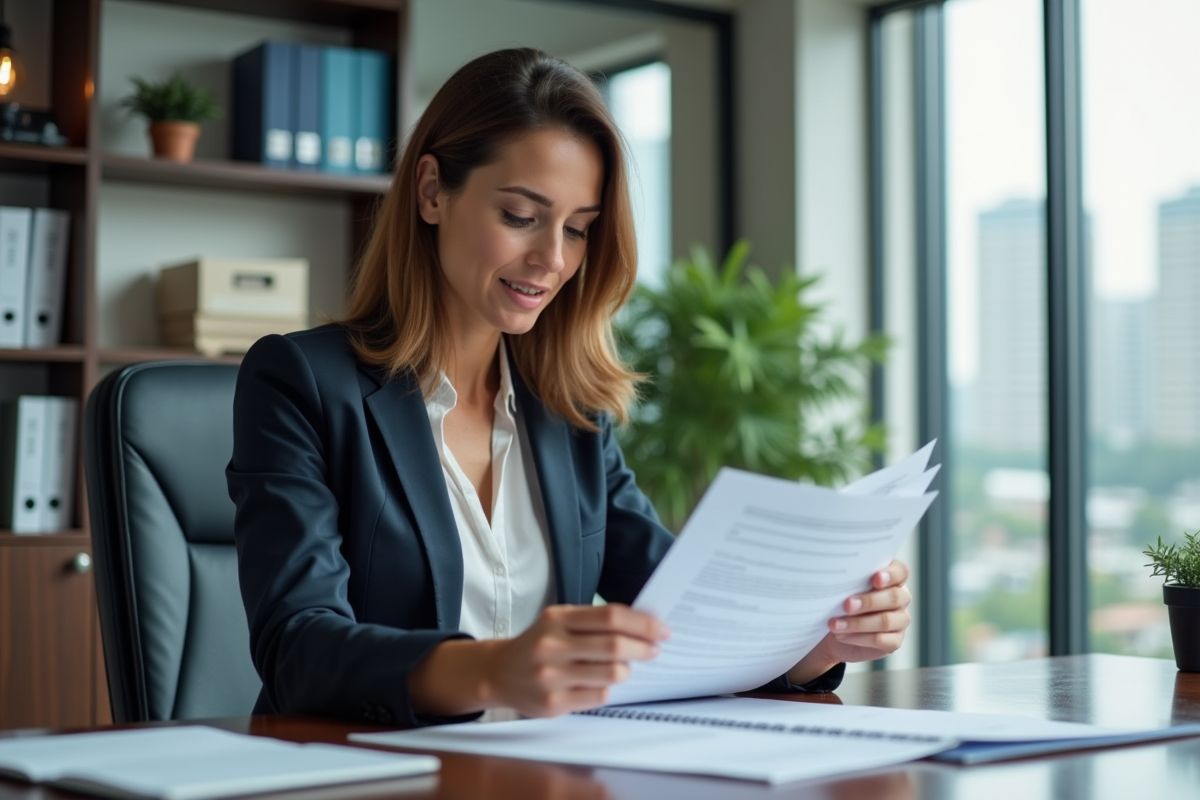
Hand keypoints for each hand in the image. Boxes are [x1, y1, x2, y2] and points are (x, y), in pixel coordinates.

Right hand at [484, 604, 668, 716]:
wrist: (497, 673)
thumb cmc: (538, 644)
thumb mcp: (558, 621)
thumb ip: (593, 620)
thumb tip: (641, 624)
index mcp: (557, 619)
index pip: (611, 617)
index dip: (642, 624)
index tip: (661, 630)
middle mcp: (552, 645)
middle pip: (615, 645)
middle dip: (643, 648)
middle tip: (654, 650)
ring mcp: (551, 675)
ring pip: (611, 674)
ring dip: (626, 671)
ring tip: (622, 667)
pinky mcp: (553, 702)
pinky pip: (599, 697)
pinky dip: (607, 689)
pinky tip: (600, 684)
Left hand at [785, 559, 911, 683]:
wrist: (834, 631)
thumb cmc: (840, 602)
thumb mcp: (843, 589)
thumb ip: (849, 581)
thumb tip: (837, 577)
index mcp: (892, 579)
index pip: (901, 572)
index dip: (890, 575)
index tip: (875, 579)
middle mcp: (901, 598)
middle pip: (894, 597)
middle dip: (868, 601)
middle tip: (846, 605)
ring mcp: (901, 620)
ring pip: (885, 621)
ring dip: (857, 623)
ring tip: (835, 624)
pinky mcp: (895, 641)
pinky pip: (881, 640)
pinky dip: (858, 638)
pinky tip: (842, 635)